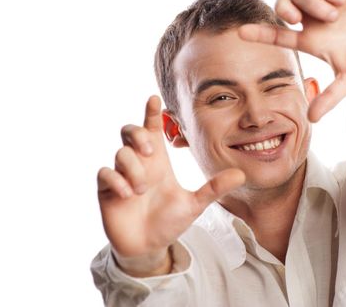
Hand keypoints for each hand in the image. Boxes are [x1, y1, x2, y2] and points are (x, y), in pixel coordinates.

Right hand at [97, 95, 244, 276]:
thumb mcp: (194, 204)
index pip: (153, 129)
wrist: (149, 247)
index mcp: (158, 162)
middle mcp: (139, 164)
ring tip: (142, 189)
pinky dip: (117, 181)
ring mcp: (122, 176)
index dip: (152, 113)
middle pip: (129, 131)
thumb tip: (241, 174)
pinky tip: (129, 194)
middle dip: (138, 134)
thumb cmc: (169, 221)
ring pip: (120, 152)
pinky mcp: (108, 190)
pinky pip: (104, 173)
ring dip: (133, 168)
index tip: (154, 98)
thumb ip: (214, 188)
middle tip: (151, 150)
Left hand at [239, 0, 345, 121]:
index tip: (240, 33)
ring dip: (311, 3)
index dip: (259, 33)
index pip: (278, 36)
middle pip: (283, 6)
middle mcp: (314, 22)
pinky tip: (342, 1)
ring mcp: (326, 5)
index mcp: (311, 42)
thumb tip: (311, 119)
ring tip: (334, 15)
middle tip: (296, 20)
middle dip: (283, 9)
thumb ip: (330, 97)